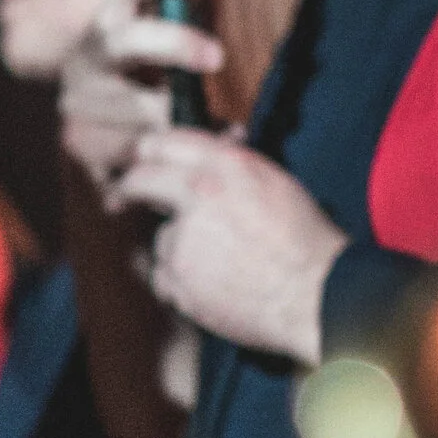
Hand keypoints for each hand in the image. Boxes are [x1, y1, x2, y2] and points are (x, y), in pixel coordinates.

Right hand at [61, 0, 229, 190]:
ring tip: (224, 131)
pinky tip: (195, 159)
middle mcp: (83, 62)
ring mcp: (76, 104)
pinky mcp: (82, 150)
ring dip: (179, 116)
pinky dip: (169, 154)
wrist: (119, 155)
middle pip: (124, 39)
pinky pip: (132, 151)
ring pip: (132, 100)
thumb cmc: (155, 90)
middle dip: (174, 43)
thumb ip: (196, 19)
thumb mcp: (179, 54)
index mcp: (107, 29)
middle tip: (219, 57)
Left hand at [111, 132, 346, 360]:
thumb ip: (236, 167)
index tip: (142, 159)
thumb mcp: (277, 185)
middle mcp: (201, 193)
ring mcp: (185, 237)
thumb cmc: (306, 243)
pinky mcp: (178, 276)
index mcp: (229, 165)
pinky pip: (166, 278)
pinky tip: (217, 288)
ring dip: (180, 250)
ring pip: (162, 240)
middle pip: (143, 181)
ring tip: (223, 265)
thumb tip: (221, 146)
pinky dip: (184, 284)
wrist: (316, 295)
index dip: (151, 150)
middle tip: (122, 199)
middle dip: (131, 188)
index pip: (169, 142)